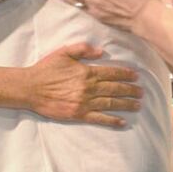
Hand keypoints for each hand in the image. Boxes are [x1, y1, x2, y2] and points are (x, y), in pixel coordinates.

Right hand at [26, 43, 141, 126]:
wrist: (31, 88)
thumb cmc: (46, 69)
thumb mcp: (63, 53)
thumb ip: (83, 49)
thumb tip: (101, 51)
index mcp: (86, 72)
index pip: (111, 72)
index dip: (125, 74)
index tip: (136, 76)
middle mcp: (89, 87)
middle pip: (115, 88)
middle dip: (130, 90)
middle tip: (141, 92)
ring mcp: (84, 102)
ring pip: (111, 103)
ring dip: (126, 104)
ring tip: (137, 105)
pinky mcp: (78, 114)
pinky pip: (99, 118)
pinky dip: (112, 120)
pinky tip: (122, 121)